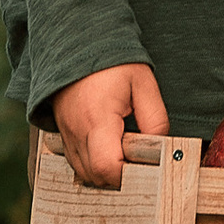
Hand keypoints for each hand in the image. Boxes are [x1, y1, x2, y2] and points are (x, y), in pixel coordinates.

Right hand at [50, 60, 168, 188]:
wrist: (77, 45)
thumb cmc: (112, 63)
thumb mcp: (144, 84)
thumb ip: (155, 119)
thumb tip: (159, 148)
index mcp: (97, 119)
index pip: (107, 167)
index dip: (128, 175)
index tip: (144, 165)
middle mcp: (77, 132)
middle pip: (95, 177)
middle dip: (120, 178)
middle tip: (138, 160)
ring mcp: (66, 135)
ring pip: (84, 174)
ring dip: (105, 173)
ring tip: (124, 153)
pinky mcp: (63, 135)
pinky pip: (76, 163)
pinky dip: (93, 165)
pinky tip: (109, 151)